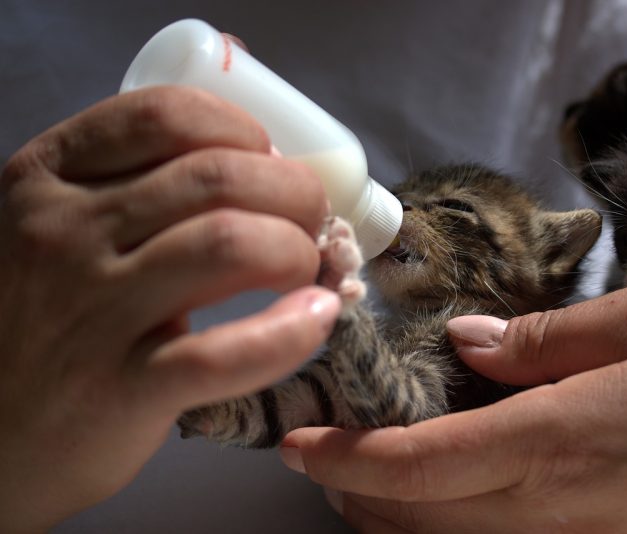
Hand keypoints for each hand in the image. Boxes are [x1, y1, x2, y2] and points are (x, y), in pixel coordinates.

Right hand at [0, 86, 339, 531]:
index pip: (168, 114)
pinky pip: (226, 352)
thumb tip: (264, 164)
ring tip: (308, 270)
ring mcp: (92, 311)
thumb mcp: (62, 227)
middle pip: (218, 177)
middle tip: (310, 220)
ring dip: (297, 251)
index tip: (268, 161)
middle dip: (295, 193)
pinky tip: (316, 319)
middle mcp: (65, 231)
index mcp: (51, 175)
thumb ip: (135, 188)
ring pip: (230, 246)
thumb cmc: (45, 315)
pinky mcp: (122, 389)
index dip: (245, 130)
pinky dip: (290, 331)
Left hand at [281, 283, 626, 532]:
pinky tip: (438, 489)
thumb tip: (464, 341)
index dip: (343, 458)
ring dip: (388, 509)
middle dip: (350, 486)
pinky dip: (440, 523)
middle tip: (320, 443)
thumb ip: (540, 336)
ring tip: (357, 467)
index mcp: (554, 442)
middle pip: (414, 515)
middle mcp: (550, 509)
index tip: (297, 442)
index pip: (416, 464)